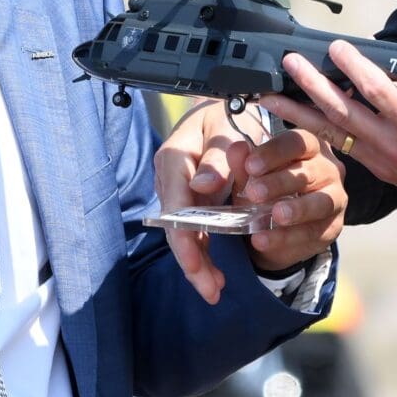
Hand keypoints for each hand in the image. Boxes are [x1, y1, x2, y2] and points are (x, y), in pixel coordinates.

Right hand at [154, 100, 262, 303]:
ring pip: (183, 234)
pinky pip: (193, 230)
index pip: (175, 206)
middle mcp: (169, 178)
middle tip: (211, 292)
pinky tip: (215, 275)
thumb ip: (217, 158)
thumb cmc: (226, 114)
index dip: (185, 239)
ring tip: (215, 290)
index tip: (198, 265)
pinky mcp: (188, 200)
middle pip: (175, 228)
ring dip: (198, 264)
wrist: (223, 105)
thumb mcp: (225, 129)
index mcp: (174, 159)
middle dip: (191, 263)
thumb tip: (203, 187)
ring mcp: (177, 191)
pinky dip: (203, 252)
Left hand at [241, 125, 345, 272]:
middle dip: (281, 182)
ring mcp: (335, 198)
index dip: (274, 152)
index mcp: (309, 148)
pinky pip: (313, 232)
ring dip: (297, 209)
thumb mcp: (250, 178)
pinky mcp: (333, 227)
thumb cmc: (266, 192)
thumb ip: (243, 164)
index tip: (250, 166)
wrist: (273, 230)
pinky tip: (263, 239)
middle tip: (255, 193)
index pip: (297, 142)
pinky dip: (287, 237)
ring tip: (275, 215)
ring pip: (321, 201)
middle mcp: (328, 169)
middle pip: (309, 171)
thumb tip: (237, 148)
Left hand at [260, 41, 396, 236]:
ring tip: (270, 94)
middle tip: (289, 64)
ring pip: (332, 132)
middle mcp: (394, 146)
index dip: (355, 68)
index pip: (379, 92)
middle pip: (344, 112)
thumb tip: (374, 66)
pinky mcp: (374, 170)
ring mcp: (380, 161)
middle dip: (312, 86)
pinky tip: (298, 113)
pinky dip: (319, 127)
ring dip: (298, 112)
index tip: (337, 48)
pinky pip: (341, 144)